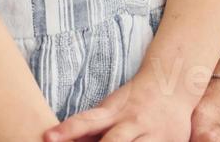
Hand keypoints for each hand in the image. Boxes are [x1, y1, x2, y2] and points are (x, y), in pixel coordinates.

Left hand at [42, 80, 192, 141]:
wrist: (171, 83)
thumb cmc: (133, 100)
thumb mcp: (109, 108)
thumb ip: (90, 129)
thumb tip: (59, 141)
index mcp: (112, 112)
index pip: (85, 122)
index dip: (67, 130)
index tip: (48, 137)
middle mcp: (131, 123)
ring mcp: (152, 135)